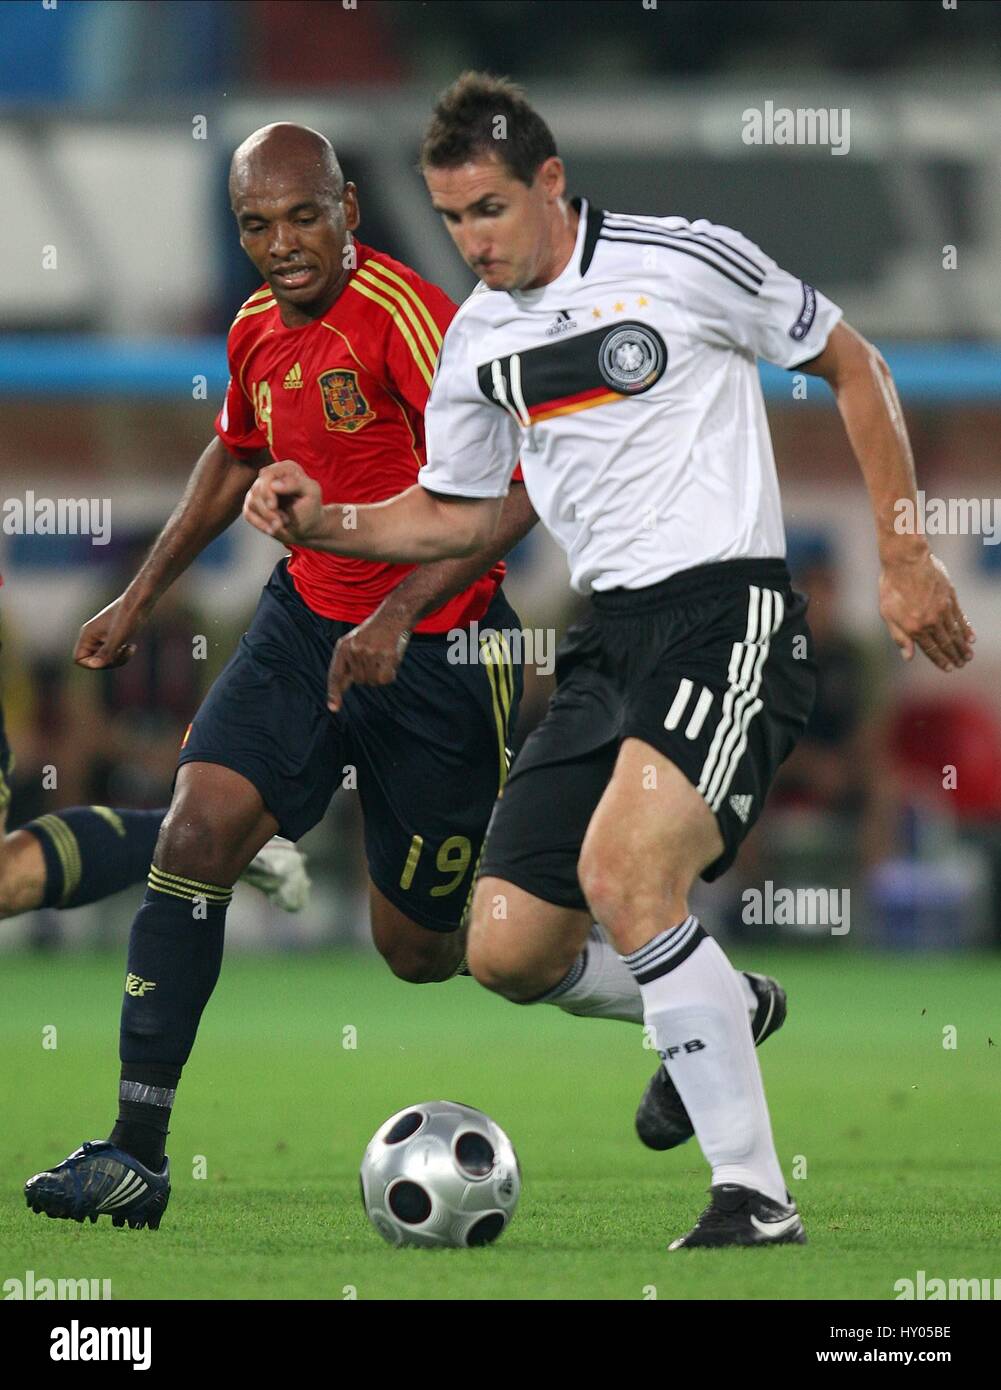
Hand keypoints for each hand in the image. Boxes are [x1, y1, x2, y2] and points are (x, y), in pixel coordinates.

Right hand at [74, 595, 145, 668]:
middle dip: (110, 662)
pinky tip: (132, 647)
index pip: (78, 659)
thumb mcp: (118, 637)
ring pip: (104, 659)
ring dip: (118, 659)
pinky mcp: (113, 638)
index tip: (108, 659)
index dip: (91, 664)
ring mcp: (102, 638)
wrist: (140, 600)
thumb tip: (96, 666)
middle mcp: (92, 637)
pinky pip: (113, 654)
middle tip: (124, 653)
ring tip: (130, 649)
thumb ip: (106, 652)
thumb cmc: (128, 616)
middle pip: (93, 662)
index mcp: (87, 635)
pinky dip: (122, 655)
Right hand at [243, 460, 323, 545]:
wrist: (307, 527)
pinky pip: (248, 513)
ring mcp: (259, 490)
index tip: (273, 506)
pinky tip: (272, 530)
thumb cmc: (311, 507)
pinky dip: (260, 524)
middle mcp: (270, 476)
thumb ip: (296, 483)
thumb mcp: (311, 492)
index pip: (267, 474)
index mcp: (286, 469)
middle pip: (257, 490)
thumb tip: (273, 484)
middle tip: (281, 523)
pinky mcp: (253, 505)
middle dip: (268, 510)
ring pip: (252, 502)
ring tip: (282, 524)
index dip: (266, 490)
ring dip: (267, 518)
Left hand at [327, 606, 411, 711]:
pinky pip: (385, 679)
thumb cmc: (374, 633)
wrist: (393, 615)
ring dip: (381, 674)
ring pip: (373, 681)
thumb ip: (348, 664)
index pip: (336, 674)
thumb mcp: (355, 643)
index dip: (334, 692)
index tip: (333, 708)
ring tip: (384, 656)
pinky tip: (392, 660)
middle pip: (360, 681)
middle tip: (376, 657)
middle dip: (370, 675)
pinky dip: (390, 674)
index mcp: (343, 647)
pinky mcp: (386, 656)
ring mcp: (370, 653)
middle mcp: (354, 650)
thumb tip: (340, 687)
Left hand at [878, 550, 974, 671]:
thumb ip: (899, 636)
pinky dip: (966, 628)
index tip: (949, 668)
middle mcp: (931, 621)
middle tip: (962, 664)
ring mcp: (943, 609)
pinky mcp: (950, 597)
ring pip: (955, 632)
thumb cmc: (891, 586)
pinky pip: (961, 617)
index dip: (940, 660)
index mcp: (915, 628)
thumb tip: (908, 657)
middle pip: (946, 643)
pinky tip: (971, 637)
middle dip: (954, 656)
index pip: (931, 649)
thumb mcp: (887, 614)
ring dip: (962, 646)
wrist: (905, 561)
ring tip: (968, 655)